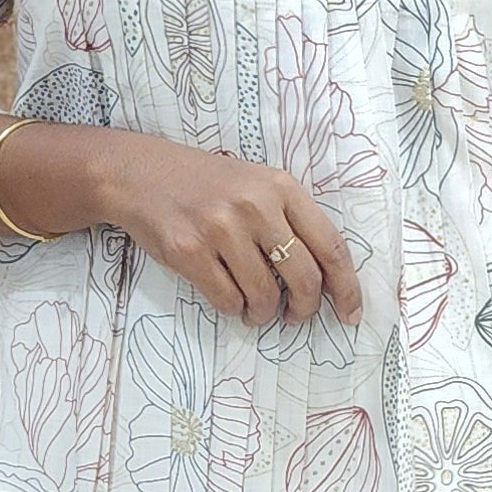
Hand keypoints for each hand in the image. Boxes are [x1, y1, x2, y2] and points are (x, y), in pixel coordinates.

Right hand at [98, 134, 362, 328]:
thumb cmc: (206, 185)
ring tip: (255, 309)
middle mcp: (255, 206)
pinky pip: (227, 299)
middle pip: (304, 278)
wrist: (141, 174)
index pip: (331, 246)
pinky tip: (229, 299)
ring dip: (263, 313)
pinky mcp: (189, 251)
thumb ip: (290, 222)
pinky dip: (233, 309)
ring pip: (263, 295)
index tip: (350, 314)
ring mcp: (221, 228)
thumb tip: (324, 281)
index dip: (347, 288)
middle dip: (304, 309)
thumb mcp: (256, 186)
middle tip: (295, 316)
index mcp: (281, 187)